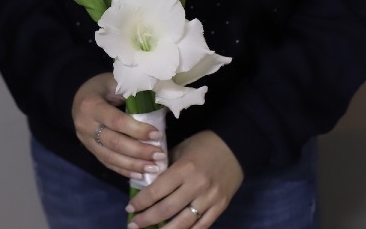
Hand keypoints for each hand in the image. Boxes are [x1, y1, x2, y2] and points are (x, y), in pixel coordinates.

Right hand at [72, 73, 166, 180]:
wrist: (81, 95)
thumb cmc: (104, 86)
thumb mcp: (116, 82)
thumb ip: (134, 92)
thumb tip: (162, 102)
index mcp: (91, 104)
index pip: (116, 121)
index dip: (137, 129)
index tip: (157, 134)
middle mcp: (85, 124)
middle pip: (114, 142)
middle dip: (138, 151)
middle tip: (159, 155)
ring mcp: (85, 140)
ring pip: (110, 157)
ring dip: (133, 164)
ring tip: (154, 168)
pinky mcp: (90, 149)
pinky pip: (107, 163)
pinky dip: (124, 170)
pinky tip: (140, 174)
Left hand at [125, 131, 243, 227]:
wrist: (236, 146)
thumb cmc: (204, 144)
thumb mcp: (182, 148)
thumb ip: (166, 165)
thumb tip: (147, 178)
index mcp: (184, 168)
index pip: (157, 190)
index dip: (141, 202)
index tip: (129, 208)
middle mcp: (196, 186)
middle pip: (167, 210)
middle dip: (147, 219)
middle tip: (133, 225)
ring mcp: (210, 199)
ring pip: (183, 223)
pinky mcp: (221, 207)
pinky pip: (201, 226)